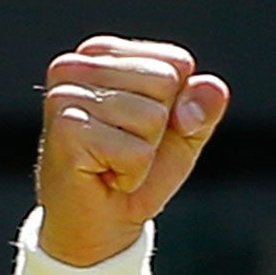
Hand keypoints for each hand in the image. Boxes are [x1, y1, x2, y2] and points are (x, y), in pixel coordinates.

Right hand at [37, 36, 228, 265]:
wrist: (102, 221)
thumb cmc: (139, 168)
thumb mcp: (185, 131)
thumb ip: (204, 103)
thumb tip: (211, 87)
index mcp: (102, 53)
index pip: (176, 62)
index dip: (179, 104)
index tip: (145, 128)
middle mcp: (74, 65)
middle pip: (165, 82)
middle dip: (160, 128)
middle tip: (126, 147)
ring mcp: (65, 95)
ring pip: (152, 117)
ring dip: (144, 154)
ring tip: (113, 161)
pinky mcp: (66, 130)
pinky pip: (137, 152)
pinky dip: (132, 174)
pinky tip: (104, 176)